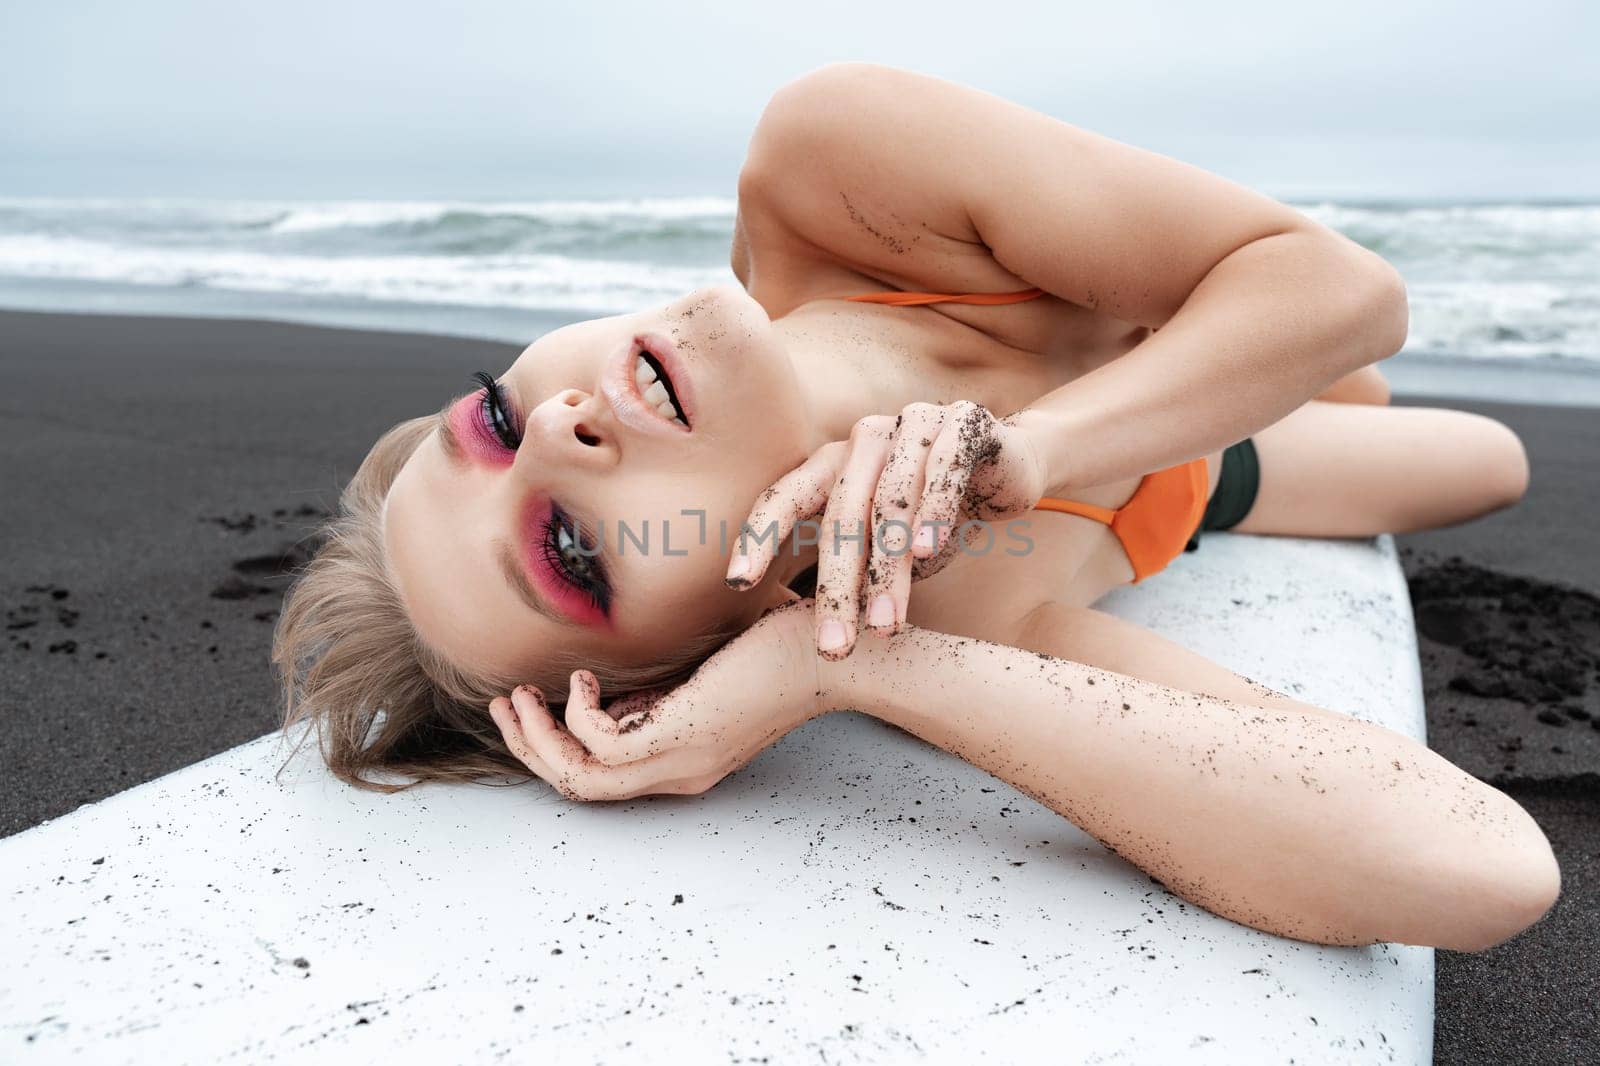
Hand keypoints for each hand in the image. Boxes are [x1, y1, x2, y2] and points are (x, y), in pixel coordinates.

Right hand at [486, 600, 826, 801]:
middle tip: (505, 705)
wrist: (838, 655)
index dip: (553, 749)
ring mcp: (680, 758)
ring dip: (536, 736)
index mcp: (683, 762)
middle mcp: (678, 772)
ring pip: (579, 777)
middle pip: (577, 787)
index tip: (531, 706)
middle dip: (528, 748)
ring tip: (522, 695)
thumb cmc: (784, 651)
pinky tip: (586, 677)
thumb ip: (662, 690)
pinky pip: (599, 741)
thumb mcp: (707, 677)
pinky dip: (578, 712)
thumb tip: (614, 686)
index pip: (600, 779)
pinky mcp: (683, 733)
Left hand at [724, 401, 1045, 659]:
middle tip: (833, 646)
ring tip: (886, 623)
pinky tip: (928, 552)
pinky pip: (944, 467)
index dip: (760, 537)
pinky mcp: (964, 421)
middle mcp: (866, 438)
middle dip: (837, 587)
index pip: (787, 497)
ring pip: (892, 500)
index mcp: (835, 463)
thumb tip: (818, 637)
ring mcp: (914, 423)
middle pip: (842, 514)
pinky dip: (933, 510)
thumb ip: (856, 574)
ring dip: (888, 568)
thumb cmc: (936, 513)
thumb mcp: (890, 547)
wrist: (1013, 468)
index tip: (738, 583)